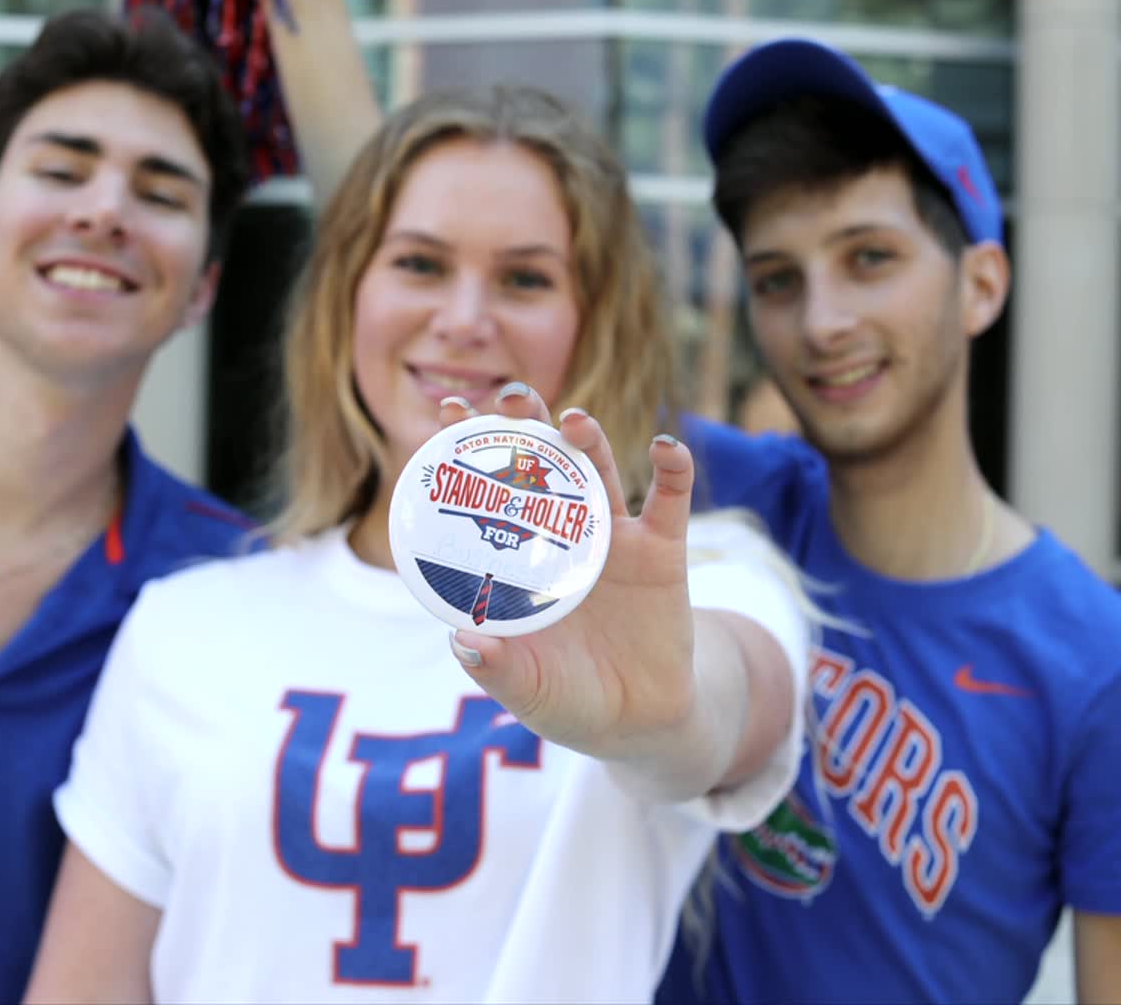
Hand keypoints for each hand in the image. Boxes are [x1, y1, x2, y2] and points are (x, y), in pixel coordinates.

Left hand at [439, 383, 696, 762]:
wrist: (639, 722)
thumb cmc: (568, 699)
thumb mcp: (529, 689)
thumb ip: (498, 667)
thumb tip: (463, 640)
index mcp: (518, 556)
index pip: (486, 490)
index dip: (467, 447)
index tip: (448, 408)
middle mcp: (561, 533)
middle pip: (541, 464)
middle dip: (526, 425)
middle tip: (512, 397)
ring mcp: (612, 537)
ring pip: (599, 471)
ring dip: (590, 438)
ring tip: (577, 422)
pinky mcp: (663, 550)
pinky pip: (670, 498)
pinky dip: (673, 467)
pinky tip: (665, 447)